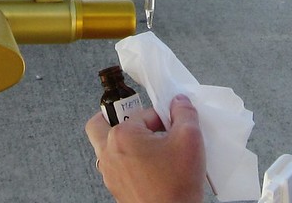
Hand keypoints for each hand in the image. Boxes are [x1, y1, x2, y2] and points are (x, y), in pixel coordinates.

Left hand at [85, 94, 206, 202]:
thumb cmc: (174, 188)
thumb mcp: (189, 139)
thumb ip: (184, 113)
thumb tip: (180, 102)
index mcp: (122, 136)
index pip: (142, 112)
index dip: (161, 116)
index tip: (171, 123)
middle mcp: (109, 153)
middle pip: (101, 123)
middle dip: (119, 117)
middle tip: (140, 122)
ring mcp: (110, 172)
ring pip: (106, 145)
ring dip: (124, 140)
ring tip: (148, 145)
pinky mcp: (115, 187)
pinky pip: (115, 164)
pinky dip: (128, 160)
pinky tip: (149, 164)